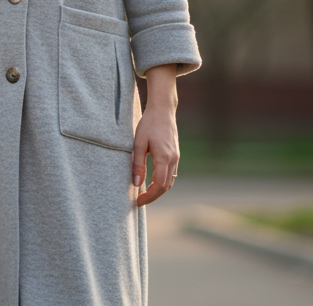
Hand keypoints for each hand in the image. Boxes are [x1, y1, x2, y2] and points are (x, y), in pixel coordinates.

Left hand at [132, 64, 179, 206]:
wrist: (163, 110)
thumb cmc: (148, 124)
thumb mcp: (138, 143)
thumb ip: (137, 164)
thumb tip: (136, 183)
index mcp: (164, 158)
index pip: (158, 185)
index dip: (149, 196)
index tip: (138, 201)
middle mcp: (173, 159)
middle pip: (165, 186)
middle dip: (153, 196)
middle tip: (140, 201)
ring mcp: (176, 157)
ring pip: (170, 181)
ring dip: (158, 190)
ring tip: (144, 193)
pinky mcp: (176, 154)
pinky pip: (171, 174)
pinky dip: (163, 181)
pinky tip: (152, 182)